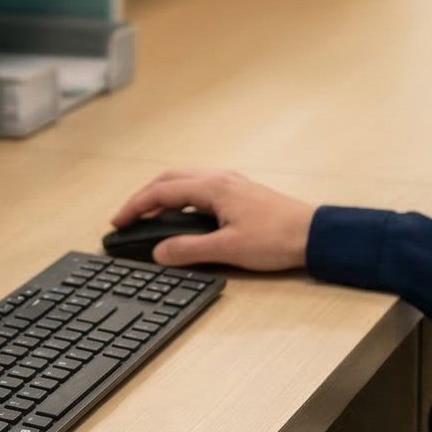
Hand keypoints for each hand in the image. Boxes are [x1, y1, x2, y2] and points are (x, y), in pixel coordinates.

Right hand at [110, 169, 318, 270]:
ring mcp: (232, 184)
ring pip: (186, 182)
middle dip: (144, 197)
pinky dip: (181, 199)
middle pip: (170, 180)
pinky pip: (200, 189)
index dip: (135, 207)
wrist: (314, 235)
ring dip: (163, 196)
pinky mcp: (241, 194)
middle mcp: (220, 179)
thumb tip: (159, 252)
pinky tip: (182, 217)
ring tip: (149, 218)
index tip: (117, 221)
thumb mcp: (227, 249)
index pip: (162, 191)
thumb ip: (189, 250)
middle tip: (128, 218)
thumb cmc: (276, 239)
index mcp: (213, 187)